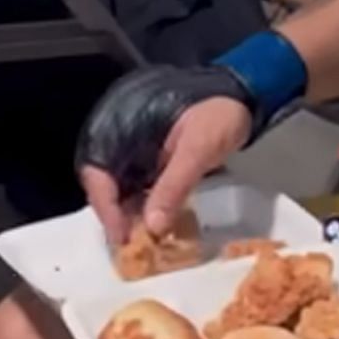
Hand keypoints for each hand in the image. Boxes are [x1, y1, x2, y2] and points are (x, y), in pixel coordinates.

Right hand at [78, 70, 251, 244]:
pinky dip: (141, 203)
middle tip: (132, 244)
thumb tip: (152, 228)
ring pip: (117, 185)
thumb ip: (174, 186)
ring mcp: (131, 144)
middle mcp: (117, 134)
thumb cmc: (217, 114)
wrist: (241, 94)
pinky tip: (154, 220)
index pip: (97, 173)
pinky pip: (135, 182)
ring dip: (127, 212)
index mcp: (120, 124)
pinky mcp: (147, 154)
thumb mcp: (198, 149)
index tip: (122, 237)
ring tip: (143, 238)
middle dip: (114, 214)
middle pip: (102, 182)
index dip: (106, 207)